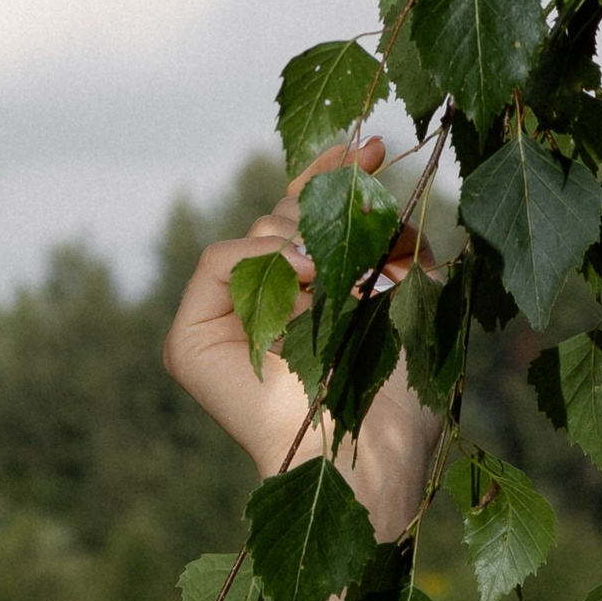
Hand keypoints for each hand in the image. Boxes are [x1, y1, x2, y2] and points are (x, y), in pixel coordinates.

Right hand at [161, 139, 440, 541]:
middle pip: (280, 218)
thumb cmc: (403, 393)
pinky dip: (259, 256)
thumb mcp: (412, 286)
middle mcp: (267, 311)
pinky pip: (215, 260)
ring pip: (253, 235)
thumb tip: (362, 158)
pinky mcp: (189, 345)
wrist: (372, 453)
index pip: (308, 219)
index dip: (333, 177)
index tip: (374, 147)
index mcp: (313, 301)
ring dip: (300, 239)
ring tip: (337, 274)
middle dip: (322, 210)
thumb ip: (387, 226)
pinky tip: (306, 275)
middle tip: (358, 223)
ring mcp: (224, 327)